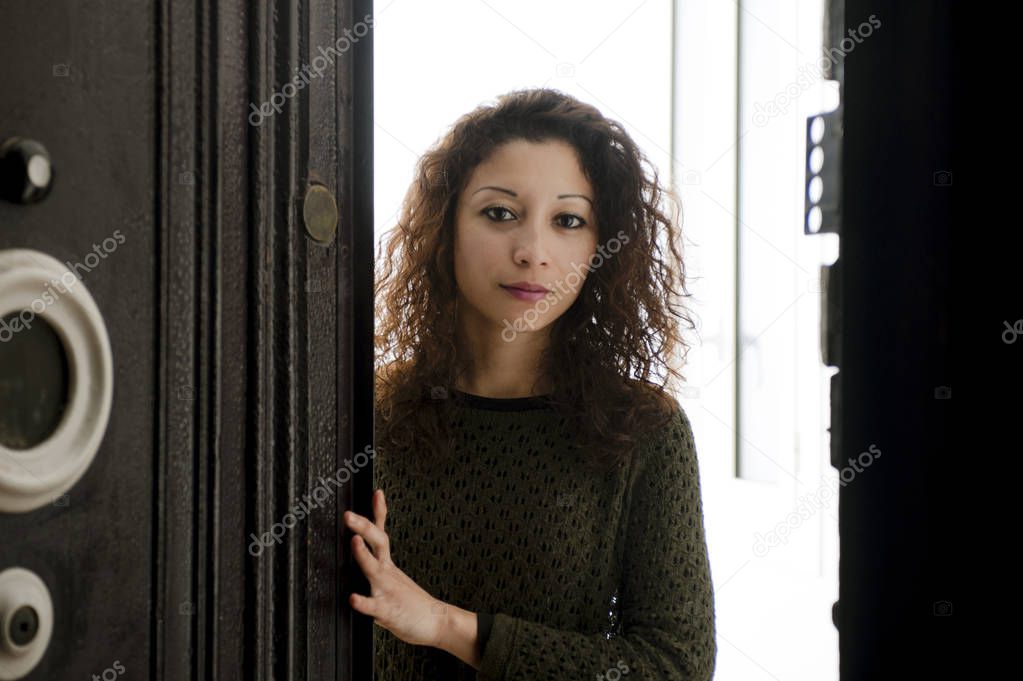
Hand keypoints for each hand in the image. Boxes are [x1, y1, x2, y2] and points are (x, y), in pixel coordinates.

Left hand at [344, 489, 449, 647]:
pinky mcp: (387, 611)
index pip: (381, 533)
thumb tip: (363, 551)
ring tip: (354, 541)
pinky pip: (373, 606)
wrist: (436, 622)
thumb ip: (377, 567)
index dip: (379, 512)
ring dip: (363, 554)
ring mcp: (387, 590)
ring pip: (374, 569)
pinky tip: (353, 598)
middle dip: (363, 526)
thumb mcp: (394, 578)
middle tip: (349, 514)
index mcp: (387, 565)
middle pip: (377, 542)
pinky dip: (363, 602)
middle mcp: (387, 573)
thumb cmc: (411, 602)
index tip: (377, 492)